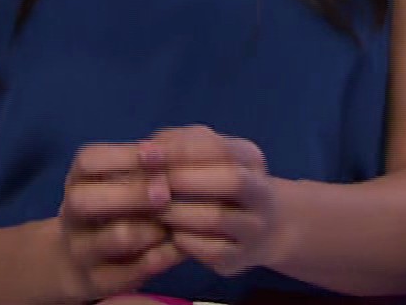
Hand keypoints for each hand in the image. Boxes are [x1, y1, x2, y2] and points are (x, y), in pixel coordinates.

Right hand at [55, 141, 182, 300]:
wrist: (81, 261)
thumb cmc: (115, 208)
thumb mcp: (119, 182)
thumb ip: (144, 165)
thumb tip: (180, 147)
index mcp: (79, 181)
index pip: (89, 162)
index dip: (124, 155)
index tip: (158, 152)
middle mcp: (73, 215)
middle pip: (86, 201)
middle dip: (131, 193)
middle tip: (166, 191)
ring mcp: (82, 251)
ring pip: (114, 237)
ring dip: (151, 227)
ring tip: (175, 222)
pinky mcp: (99, 282)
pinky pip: (130, 272)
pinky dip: (161, 257)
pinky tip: (181, 247)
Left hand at [145, 125, 280, 276]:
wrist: (259, 229)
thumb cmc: (217, 182)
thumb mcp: (205, 156)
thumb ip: (177, 145)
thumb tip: (147, 150)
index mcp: (250, 158)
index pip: (219, 148)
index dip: (180, 151)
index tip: (144, 154)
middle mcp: (261, 192)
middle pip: (231, 181)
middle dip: (185, 180)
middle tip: (149, 185)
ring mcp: (254, 228)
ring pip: (218, 218)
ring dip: (178, 213)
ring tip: (152, 210)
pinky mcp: (240, 258)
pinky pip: (211, 251)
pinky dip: (185, 242)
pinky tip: (169, 234)